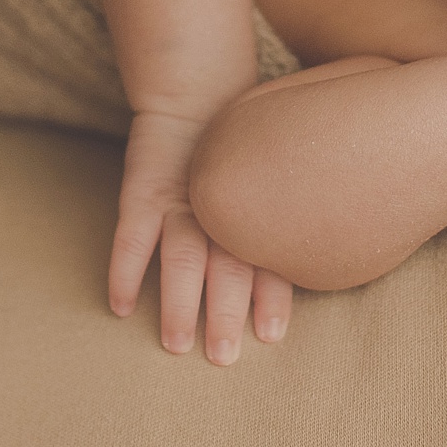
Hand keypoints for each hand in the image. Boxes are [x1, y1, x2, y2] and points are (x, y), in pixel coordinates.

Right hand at [108, 109, 292, 363]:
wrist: (197, 90)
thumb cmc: (244, 146)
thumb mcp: (273, 176)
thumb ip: (286, 218)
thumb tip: (326, 257)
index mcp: (254, 209)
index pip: (265, 258)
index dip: (270, 296)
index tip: (271, 336)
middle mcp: (219, 209)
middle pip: (225, 266)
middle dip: (225, 312)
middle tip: (223, 356)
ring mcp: (178, 200)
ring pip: (181, 256)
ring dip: (178, 302)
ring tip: (175, 344)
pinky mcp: (142, 191)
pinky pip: (131, 236)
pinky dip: (125, 271)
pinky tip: (121, 307)